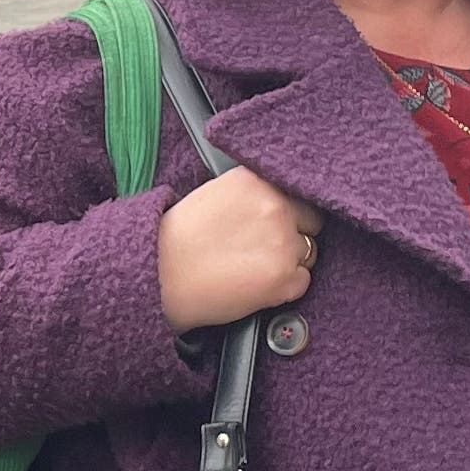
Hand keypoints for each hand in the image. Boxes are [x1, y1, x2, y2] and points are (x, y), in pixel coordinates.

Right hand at [158, 167, 318, 332]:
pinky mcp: (282, 278)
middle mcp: (275, 207)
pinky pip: (301, 283)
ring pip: (307, 253)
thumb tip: (278, 204)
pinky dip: (283, 289)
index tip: (274, 223)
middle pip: (311, 222)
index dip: (287, 211)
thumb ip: (252, 195)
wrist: (158, 277)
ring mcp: (282, 243)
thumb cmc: (176, 240)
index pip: (298, 193)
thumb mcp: (215, 195)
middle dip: (293, 235)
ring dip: (288, 262)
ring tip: (252, 268)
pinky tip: (255, 285)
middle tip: (262, 249)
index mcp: (257, 182)